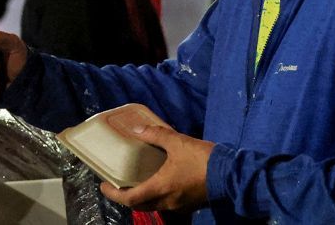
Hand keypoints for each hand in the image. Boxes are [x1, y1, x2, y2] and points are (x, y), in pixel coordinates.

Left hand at [100, 125, 214, 212]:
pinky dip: (158, 196)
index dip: (114, 194)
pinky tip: (160, 182)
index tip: (104, 185)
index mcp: (160, 188)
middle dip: (127, 198)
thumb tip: (136, 129)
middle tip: (119, 184)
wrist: (231, 173)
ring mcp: (179, 205)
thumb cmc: (201, 159)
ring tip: (138, 181)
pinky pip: (167, 203)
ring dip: (143, 197)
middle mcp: (167, 201)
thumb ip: (155, 135)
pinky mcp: (189, 204)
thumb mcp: (177, 142)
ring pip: (154, 206)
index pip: (130, 199)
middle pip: (140, 206)